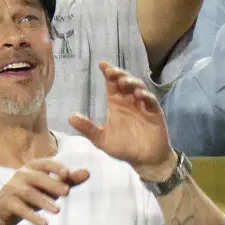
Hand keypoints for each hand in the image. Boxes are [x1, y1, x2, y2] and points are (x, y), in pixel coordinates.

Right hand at [0, 158, 89, 224]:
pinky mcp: (5, 203)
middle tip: (67, 192)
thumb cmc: (30, 196)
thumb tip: (88, 172)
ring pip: (28, 193)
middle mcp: (20, 175)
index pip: (44, 163)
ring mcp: (10, 188)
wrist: (3, 212)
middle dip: (51, 184)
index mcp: (31, 168)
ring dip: (44, 201)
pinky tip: (44, 224)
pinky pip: (19, 208)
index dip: (55, 166)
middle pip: (36, 177)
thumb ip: (68, 180)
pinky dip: (32, 216)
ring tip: (58, 211)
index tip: (67, 173)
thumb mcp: (50, 188)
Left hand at [68, 62, 175, 181]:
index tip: (102, 65)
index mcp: (116, 104)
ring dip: (132, 83)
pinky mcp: (155, 113)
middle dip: (120, 75)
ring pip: (139, 88)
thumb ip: (88, 128)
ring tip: (124, 82)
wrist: (144, 160)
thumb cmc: (123, 147)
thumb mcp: (101, 139)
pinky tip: (139, 96)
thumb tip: (70, 117)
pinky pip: (152, 101)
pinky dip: (146, 97)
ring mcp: (143, 106)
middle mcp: (129, 101)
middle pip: (125, 82)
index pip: (111, 84)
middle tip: (112, 72)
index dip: (108, 73)